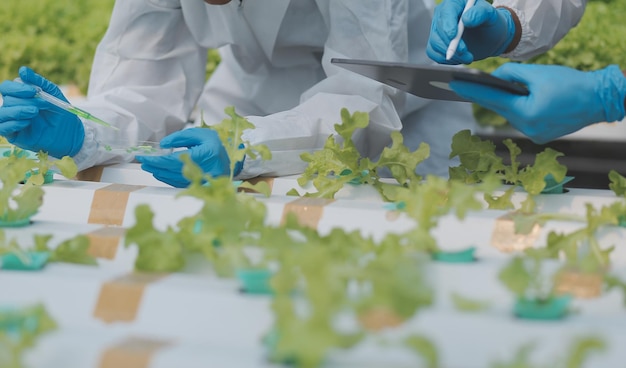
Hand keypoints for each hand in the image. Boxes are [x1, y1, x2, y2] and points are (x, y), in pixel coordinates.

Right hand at [0, 66, 84, 157]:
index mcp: (20, 96)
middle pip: (8, 100)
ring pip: (2, 113)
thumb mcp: (53, 94)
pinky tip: (27, 122)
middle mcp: (13, 108)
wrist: (71, 133)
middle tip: (44, 104)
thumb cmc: (61, 113)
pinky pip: (2, 128)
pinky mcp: (14, 135)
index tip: (34, 91)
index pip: (7, 88)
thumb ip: (39, 81)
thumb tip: (22, 70)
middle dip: (26, 101)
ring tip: (35, 112)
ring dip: (18, 111)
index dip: (17, 88)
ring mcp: (12, 122)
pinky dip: (13, 124)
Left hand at [136, 127, 242, 187]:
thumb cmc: (216, 145)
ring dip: (159, 173)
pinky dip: (168, 178)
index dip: (158, 159)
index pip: (175, 160)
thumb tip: (163, 145)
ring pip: (175, 179)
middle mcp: (204, 170)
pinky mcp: (200, 186)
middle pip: (172, 170)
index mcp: (205, 155)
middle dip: (155, 166)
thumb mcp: (201, 134)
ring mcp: (202, 180)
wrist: (232, 160)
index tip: (145, 157)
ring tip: (149, 166)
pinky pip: (179, 183)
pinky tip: (160, 173)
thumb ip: (181, 138)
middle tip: (142, 161)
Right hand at [427, 0, 515, 63]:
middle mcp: (443, 16)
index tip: (453, 36)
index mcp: (454, 4)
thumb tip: (466, 19)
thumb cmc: (490, 23)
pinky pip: (434, 53)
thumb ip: (480, 13)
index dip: (447, 25)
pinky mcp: (437, 43)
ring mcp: (438, 30)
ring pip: (435, 44)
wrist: (489, 37)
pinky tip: (459, 58)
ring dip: (451, 55)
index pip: (446, 13)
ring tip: (468, 57)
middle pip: (438, 31)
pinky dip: (446, 59)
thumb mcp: (491, 15)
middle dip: (451, 45)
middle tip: (465, 52)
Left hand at [450, 63, 625, 142]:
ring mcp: (533, 134)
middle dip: (484, 96)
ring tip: (493, 90)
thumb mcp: (539, 73)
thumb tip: (494, 77)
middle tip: (462, 86)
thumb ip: (513, 73)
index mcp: (527, 112)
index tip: (454, 86)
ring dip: (504, 102)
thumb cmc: (572, 84)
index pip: (492, 99)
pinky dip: (518, 109)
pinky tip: (518, 101)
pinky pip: (522, 119)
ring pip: (510, 114)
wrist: (599, 100)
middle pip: (500, 108)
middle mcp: (527, 127)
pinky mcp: (539, 135)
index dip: (471, 92)